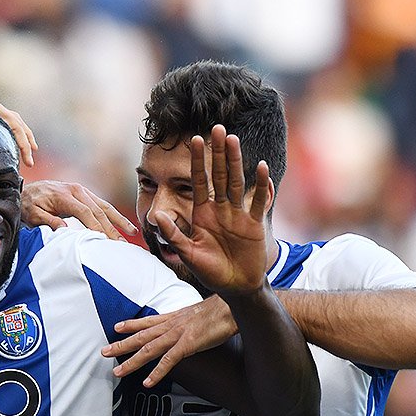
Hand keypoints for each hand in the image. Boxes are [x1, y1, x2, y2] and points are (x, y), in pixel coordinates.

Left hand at [21, 180, 137, 239]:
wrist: (28, 190)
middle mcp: (77, 191)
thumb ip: (48, 221)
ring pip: (104, 206)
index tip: (105, 240)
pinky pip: (101, 204)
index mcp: (65, 196)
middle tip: (121, 243)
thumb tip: (65, 229)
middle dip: (111, 228)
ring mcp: (82, 191)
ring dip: (118, 220)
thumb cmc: (29, 204)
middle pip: (98, 210)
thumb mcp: (33, 215)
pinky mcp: (84, 194)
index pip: (85, 212)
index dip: (96, 226)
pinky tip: (123, 224)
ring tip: (132, 233)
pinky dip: (113, 215)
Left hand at [102, 295, 237, 385]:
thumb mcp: (199, 315)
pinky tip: (147, 382)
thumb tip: (186, 327)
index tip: (116, 327)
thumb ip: (188, 322)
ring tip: (117, 371)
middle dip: (121, 345)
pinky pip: (169, 361)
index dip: (131, 324)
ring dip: (131, 361)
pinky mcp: (188, 344)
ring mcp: (178, 335)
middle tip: (104, 352)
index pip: (148, 321)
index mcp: (174, 318)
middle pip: (141, 337)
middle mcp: (171, 325)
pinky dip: (157, 372)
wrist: (233, 306)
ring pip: (149, 350)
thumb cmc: (220, 311)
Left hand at [153, 124, 269, 295]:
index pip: (198, 181)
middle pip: (218, 175)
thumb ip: (173, 234)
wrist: (234, 287)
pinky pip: (258, 202)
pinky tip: (261, 168)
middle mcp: (220, 209)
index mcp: (202, 213)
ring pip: (236, 182)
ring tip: (234, 139)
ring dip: (235, 161)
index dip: (197, 161)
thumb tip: (154, 215)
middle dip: (217, 152)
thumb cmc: (209, 271)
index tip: (193, 139)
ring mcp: (238, 215)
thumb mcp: (187, 253)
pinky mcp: (254, 224)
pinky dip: (261, 187)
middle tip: (218, 128)